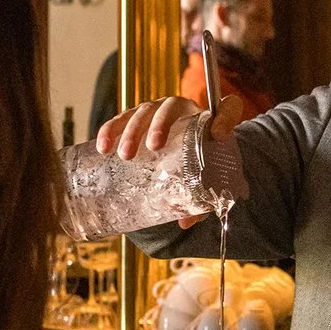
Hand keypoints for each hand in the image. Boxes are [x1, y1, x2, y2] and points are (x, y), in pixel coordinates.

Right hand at [94, 98, 245, 226]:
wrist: (179, 157)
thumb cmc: (194, 167)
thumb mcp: (199, 182)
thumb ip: (199, 201)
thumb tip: (184, 222)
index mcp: (207, 119)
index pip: (227, 108)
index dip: (226, 118)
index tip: (220, 134)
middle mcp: (182, 110)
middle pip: (170, 107)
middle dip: (159, 125)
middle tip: (152, 146)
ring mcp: (155, 111)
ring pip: (142, 112)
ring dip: (131, 130)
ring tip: (124, 154)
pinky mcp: (134, 118)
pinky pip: (120, 119)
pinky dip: (110, 130)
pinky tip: (103, 147)